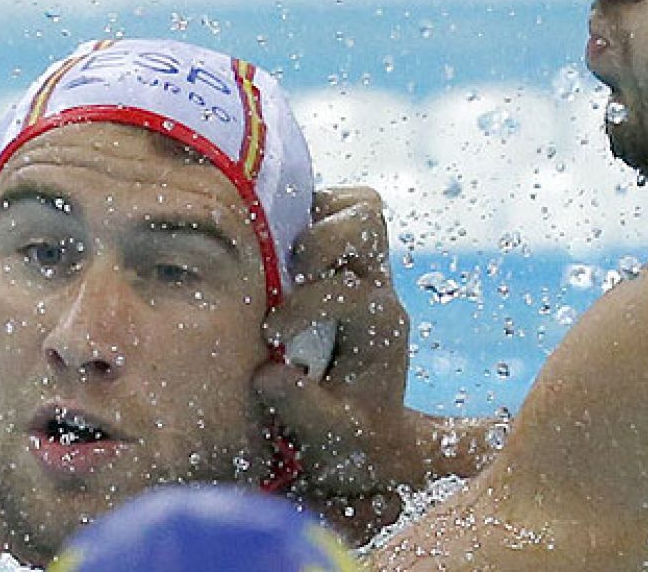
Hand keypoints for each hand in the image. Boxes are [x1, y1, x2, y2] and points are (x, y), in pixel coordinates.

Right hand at [253, 187, 416, 543]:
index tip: (272, 336)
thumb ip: (304, 409)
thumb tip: (269, 375)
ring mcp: (360, 268)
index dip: (310, 306)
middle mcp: (377, 286)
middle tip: (286, 275)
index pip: (355, 292)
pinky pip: (328, 210)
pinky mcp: (335, 261)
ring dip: (312, 219)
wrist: (368, 438)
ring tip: (276, 256)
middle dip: (321, 240)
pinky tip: (265, 248)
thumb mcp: (330, 439)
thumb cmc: (349, 439)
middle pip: (370, 220)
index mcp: (381, 326)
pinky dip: (298, 217)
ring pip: (357, 206)